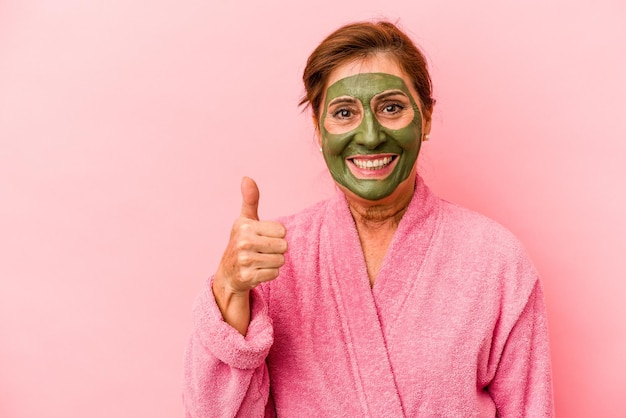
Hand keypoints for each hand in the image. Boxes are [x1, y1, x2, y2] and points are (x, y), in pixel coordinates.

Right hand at [214, 176, 287, 295]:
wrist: (228, 273)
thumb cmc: (242, 242)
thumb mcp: (245, 220)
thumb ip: (250, 200)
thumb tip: (247, 178)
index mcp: (245, 226)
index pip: (282, 231)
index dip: (276, 235)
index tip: (262, 238)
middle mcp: (243, 242)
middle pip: (283, 246)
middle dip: (276, 250)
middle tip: (262, 251)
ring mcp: (245, 260)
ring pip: (280, 261)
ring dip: (273, 263)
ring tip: (259, 261)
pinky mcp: (248, 277)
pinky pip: (274, 274)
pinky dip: (269, 274)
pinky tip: (257, 271)